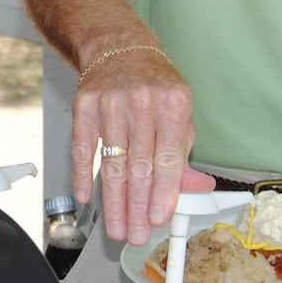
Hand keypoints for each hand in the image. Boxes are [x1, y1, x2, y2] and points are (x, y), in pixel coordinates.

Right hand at [72, 48, 213, 244]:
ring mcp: (110, 103)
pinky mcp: (84, 106)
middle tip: (136, 234)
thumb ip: (184, 153)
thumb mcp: (180, 113)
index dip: (164, 193)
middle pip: (139, 166)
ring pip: (112, 163)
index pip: (168, 159)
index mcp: (173, 103)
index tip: (158, 219)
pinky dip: (84, 175)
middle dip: (137, 207)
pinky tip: (85, 197)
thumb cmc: (154, 84)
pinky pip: (83, 148)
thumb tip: (197, 188)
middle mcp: (142, 102)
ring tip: (117, 227)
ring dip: (113, 201)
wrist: (119, 48)